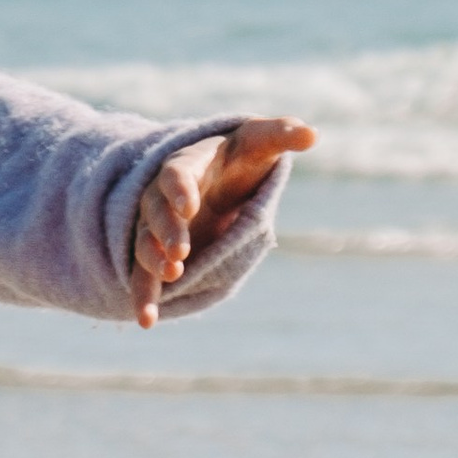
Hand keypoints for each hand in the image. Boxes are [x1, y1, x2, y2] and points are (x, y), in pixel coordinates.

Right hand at [131, 114, 315, 324]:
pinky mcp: (158, 253)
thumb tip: (313, 135)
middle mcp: (164, 196)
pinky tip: (147, 322)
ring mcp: (157, 226)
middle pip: (156, 212)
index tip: (189, 207)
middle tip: (180, 254)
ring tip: (173, 278)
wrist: (218, 176)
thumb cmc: (241, 157)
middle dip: (166, 233)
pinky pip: (144, 275)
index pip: (177, 174)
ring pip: (145, 244)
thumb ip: (282, 134)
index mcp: (187, 165)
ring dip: (154, 263)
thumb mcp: (260, 141)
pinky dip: (144, 297)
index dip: (179, 190)